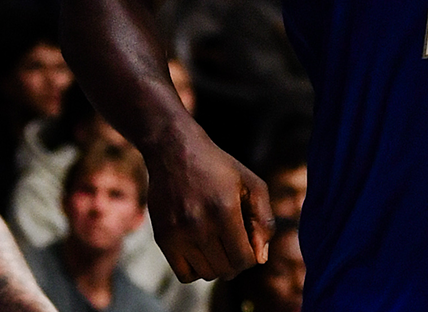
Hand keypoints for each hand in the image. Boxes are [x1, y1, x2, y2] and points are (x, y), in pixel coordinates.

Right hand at [144, 129, 271, 280]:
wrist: (174, 151)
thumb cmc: (219, 167)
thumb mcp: (252, 183)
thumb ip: (264, 220)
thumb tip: (260, 258)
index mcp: (224, 211)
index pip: (244, 260)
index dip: (252, 256)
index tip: (249, 242)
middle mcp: (199, 226)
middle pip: (226, 270)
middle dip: (237, 261)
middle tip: (235, 242)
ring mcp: (178, 234)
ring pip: (207, 274)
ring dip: (218, 265)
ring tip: (218, 243)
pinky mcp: (163, 238)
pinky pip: (184, 275)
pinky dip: (197, 269)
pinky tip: (202, 250)